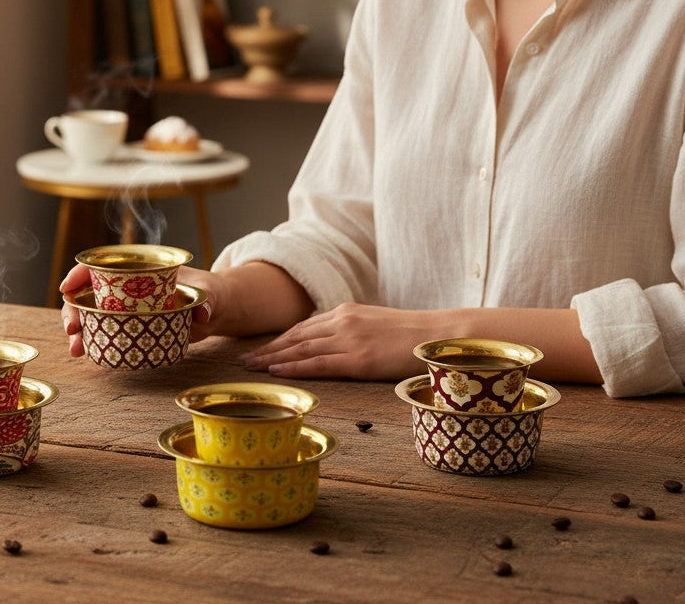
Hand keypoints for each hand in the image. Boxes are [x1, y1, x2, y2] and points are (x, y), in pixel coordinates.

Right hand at [58, 264, 216, 357]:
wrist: (211, 309)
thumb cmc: (205, 292)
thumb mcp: (207, 292)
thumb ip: (206, 299)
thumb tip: (203, 312)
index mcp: (136, 269)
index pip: (99, 266)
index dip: (78, 274)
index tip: (67, 289)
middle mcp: (124, 287)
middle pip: (86, 293)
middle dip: (72, 310)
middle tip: (73, 328)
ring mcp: (122, 308)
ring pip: (89, 315)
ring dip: (77, 331)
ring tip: (76, 349)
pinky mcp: (127, 327)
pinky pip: (102, 332)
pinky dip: (90, 342)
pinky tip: (85, 354)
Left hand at [241, 302, 441, 379]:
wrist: (439, 335)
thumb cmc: (412, 336)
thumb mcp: (376, 325)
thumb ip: (353, 332)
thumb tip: (335, 346)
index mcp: (346, 312)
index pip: (304, 327)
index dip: (279, 339)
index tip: (261, 349)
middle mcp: (342, 321)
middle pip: (295, 337)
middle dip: (268, 349)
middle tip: (245, 360)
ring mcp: (349, 339)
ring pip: (300, 349)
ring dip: (272, 359)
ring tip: (252, 368)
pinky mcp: (358, 358)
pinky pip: (317, 364)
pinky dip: (293, 368)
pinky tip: (276, 372)